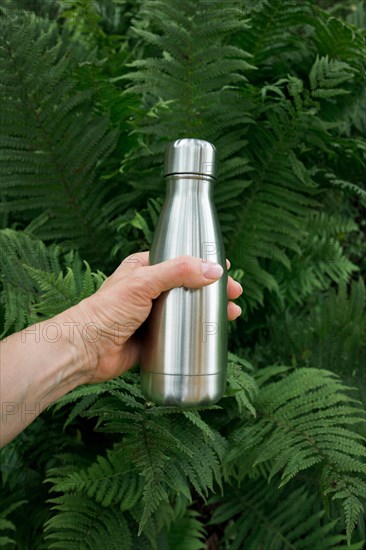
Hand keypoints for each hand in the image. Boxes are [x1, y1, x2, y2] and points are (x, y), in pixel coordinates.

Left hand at [66, 253, 242, 383]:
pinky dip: (197, 333)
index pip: (182, 261)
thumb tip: (214, 269)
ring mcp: (152, 315)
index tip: (226, 270)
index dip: (205, 264)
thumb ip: (178, 271)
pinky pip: (180, 333)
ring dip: (209, 312)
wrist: (86, 349)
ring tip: (230, 316)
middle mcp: (150, 290)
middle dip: (213, 290)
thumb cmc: (106, 311)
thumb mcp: (143, 283)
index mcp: (144, 268)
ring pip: (188, 310)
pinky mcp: (154, 337)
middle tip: (234, 297)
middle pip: (190, 286)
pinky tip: (211, 335)